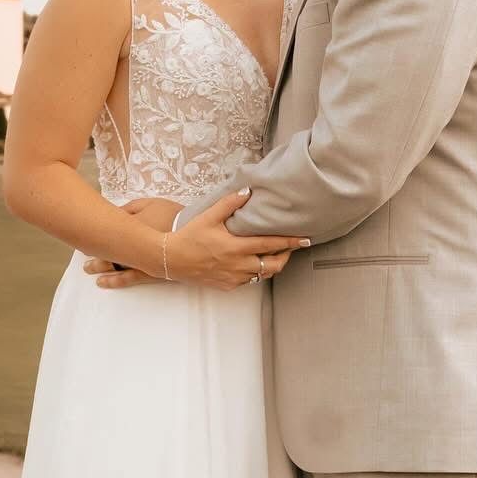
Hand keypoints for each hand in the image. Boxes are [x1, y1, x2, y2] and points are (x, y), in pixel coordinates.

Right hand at [84, 190, 308, 290]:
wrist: (170, 259)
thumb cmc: (189, 237)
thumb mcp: (208, 216)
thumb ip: (229, 204)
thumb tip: (247, 192)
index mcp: (236, 247)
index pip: (271, 245)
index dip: (291, 242)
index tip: (305, 239)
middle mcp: (238, 265)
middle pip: (273, 265)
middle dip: (286, 257)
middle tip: (291, 248)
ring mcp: (233, 278)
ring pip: (262, 275)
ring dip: (271, 265)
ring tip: (274, 254)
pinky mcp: (227, 285)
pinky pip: (249, 281)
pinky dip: (255, 272)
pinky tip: (252, 263)